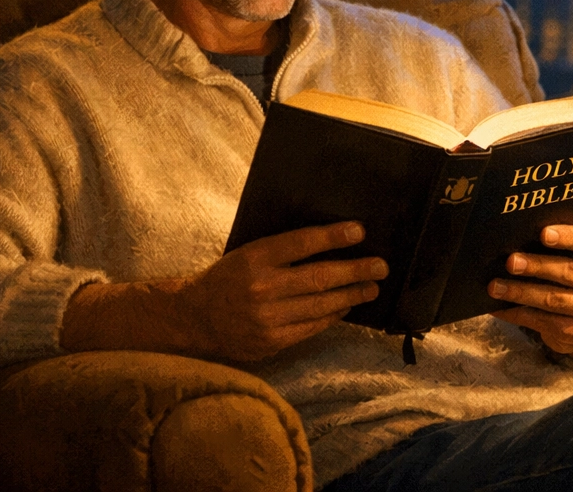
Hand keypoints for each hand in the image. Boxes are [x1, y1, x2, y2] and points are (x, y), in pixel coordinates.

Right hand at [61, 221, 386, 361]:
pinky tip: (346, 306)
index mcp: (253, 257)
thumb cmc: (226, 277)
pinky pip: (310, 328)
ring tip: (372, 287)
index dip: (332, 236)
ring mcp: (265, 319)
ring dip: (351, 296)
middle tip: (381, 265)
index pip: (300, 243)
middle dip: (355, 271)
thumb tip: (328, 240)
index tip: (359, 230)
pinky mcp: (269, 343)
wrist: (191, 319)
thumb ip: (282, 249)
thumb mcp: (248, 252)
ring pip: (320, 306)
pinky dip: (331, 316)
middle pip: (318, 278)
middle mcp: (260, 288)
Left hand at [488, 224, 572, 365]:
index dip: (567, 236)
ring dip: (520, 292)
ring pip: (552, 299)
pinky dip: (516, 313)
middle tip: (510, 262)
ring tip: (495, 286)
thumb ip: (558, 243)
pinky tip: (498, 307)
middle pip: (567, 271)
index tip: (543, 234)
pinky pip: (542, 321)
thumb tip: (516, 237)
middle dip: (535, 266)